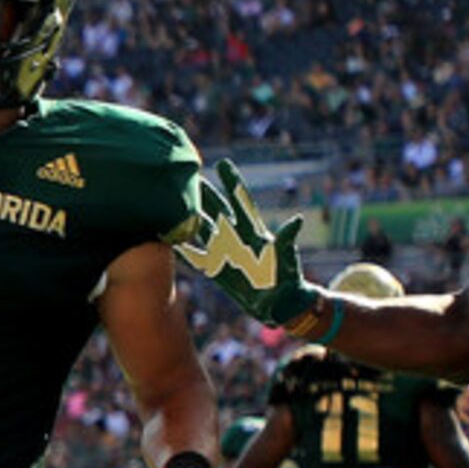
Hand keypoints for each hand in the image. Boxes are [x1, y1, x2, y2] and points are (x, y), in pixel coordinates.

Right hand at [171, 159, 324, 328]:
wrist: (281, 303)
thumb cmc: (288, 278)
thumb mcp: (286, 257)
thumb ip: (286, 240)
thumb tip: (296, 221)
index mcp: (254, 230)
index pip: (240, 201)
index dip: (232, 182)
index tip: (222, 164)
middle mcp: (238, 237)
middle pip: (218, 209)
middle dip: (205, 193)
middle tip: (191, 176)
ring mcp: (227, 253)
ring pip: (205, 229)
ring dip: (192, 217)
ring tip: (177, 202)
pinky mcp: (219, 271)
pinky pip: (199, 258)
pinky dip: (185, 250)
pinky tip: (172, 242)